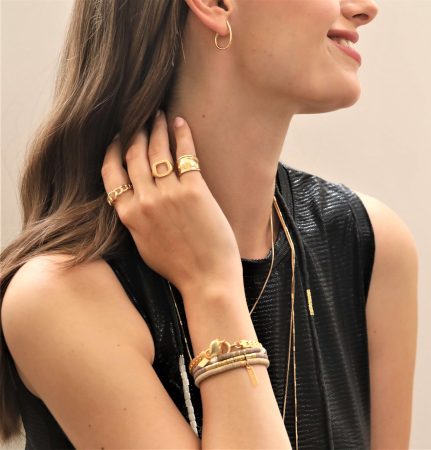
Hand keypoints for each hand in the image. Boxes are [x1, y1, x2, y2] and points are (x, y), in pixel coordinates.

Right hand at [101, 111, 241, 296]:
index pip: (111, 173)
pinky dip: (182, 135)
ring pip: (157, 150)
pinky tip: (180, 122)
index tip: (117, 137)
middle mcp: (145, 200)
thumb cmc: (177, 267)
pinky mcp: (195, 190)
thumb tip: (131, 199)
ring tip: (158, 113)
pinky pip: (185, 154)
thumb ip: (134, 219)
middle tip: (139, 116)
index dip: (113, 150)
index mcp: (129, 215)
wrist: (206, 279)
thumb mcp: (144, 244)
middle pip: (133, 155)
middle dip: (134, 131)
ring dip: (156, 127)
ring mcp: (170, 194)